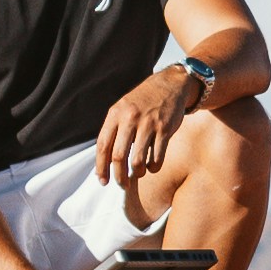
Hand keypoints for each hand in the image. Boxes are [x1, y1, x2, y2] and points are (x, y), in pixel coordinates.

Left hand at [94, 65, 200, 189]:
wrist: (169, 85)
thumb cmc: (142, 102)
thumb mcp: (122, 110)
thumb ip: (113, 132)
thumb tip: (103, 164)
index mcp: (115, 114)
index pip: (103, 146)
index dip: (101, 167)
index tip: (103, 181)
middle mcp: (130, 118)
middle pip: (118, 157)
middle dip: (119, 176)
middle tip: (123, 185)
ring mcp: (148, 124)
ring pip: (138, 160)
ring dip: (137, 173)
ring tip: (138, 173)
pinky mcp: (165, 129)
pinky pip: (157, 157)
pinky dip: (153, 167)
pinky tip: (152, 166)